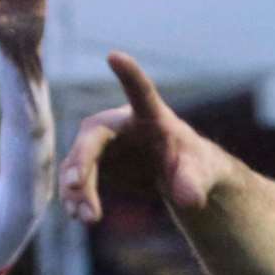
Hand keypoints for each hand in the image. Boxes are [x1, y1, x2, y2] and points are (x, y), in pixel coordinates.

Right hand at [58, 52, 242, 222]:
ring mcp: (101, 144)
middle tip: (77, 187)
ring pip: (77, 163)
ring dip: (77, 190)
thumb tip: (189, 199)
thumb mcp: (201, 175)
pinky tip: (77, 215)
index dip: (128, 73)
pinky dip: (74, 198)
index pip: (139, 91)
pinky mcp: (92, 164)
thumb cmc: (193, 166)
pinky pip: (75, 181)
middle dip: (81, 161)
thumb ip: (193, 184)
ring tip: (88, 218)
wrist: (180, 176)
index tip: (114, 55)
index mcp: (150, 116)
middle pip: (91, 137)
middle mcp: (118, 124)